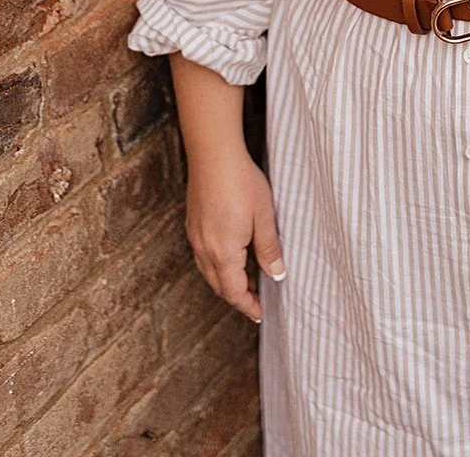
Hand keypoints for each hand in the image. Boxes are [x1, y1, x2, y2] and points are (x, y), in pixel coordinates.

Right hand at [184, 147, 285, 322]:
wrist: (213, 154)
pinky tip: (233, 253)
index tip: (260, 314)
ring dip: (228, 280)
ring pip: (210, 272)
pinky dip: (219, 264)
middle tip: (258, 298)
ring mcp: (195, 236)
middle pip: (220, 286)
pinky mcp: (193, 224)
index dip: (248, 305)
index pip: (234, 292)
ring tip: (250, 277)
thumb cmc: (241, 182)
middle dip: (238, 296)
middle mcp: (204, 249)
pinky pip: (204, 256)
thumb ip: (269, 249)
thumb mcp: (264, 216)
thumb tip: (276, 275)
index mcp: (223, 253)